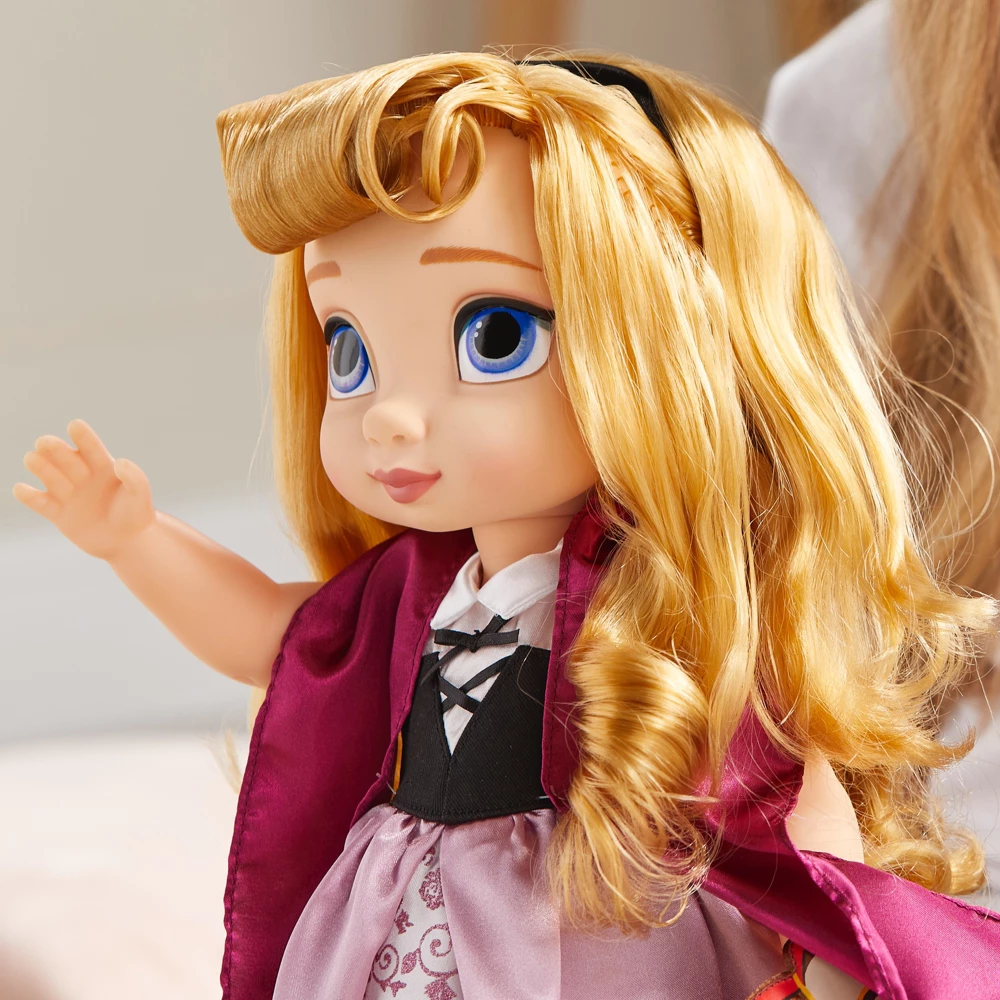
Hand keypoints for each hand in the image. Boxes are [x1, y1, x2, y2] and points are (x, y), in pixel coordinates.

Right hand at [13, 420, 154, 560]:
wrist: (128, 542)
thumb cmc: (136, 514)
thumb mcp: (140, 495)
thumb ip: (134, 477)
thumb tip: (120, 463)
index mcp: (103, 466)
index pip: (91, 448)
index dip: (83, 437)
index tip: (74, 425)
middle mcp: (83, 476)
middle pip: (66, 459)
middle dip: (55, 450)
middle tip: (44, 442)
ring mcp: (69, 494)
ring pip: (50, 476)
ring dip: (40, 467)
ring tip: (32, 458)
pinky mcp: (59, 513)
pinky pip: (41, 503)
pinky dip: (30, 497)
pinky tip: (21, 489)